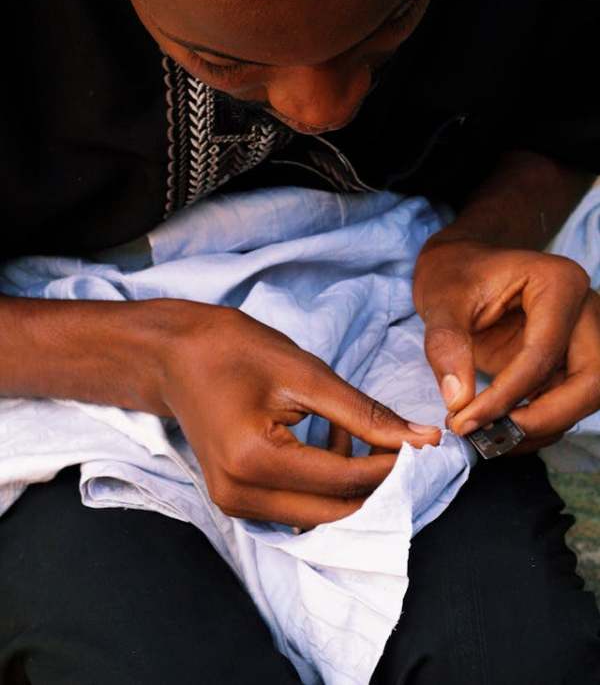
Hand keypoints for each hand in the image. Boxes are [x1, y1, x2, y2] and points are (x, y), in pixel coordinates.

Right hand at [154, 301, 439, 528]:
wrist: (174, 356)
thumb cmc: (234, 351)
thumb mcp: (305, 373)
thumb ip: (365, 413)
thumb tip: (422, 440)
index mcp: (254, 460)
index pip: (345, 481)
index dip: (392, 464)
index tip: (423, 442)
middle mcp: (240, 496)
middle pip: (336, 510)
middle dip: (373, 479)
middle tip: (391, 436)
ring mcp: (233, 505)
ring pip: (320, 514)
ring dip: (348, 482)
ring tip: (344, 428)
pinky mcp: (234, 502)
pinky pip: (297, 507)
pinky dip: (323, 482)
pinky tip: (322, 440)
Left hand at [412, 237, 593, 451]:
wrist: (458, 269)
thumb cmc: (453, 274)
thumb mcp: (440, 300)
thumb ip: (446, 345)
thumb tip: (459, 400)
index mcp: (558, 284)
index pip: (543, 352)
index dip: (507, 394)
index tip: (465, 420)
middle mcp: (583, 311)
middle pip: (589, 381)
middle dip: (542, 419)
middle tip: (490, 438)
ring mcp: (581, 338)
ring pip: (584, 398)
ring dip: (540, 428)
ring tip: (486, 439)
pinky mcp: (568, 362)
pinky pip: (565, 403)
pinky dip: (536, 425)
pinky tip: (496, 432)